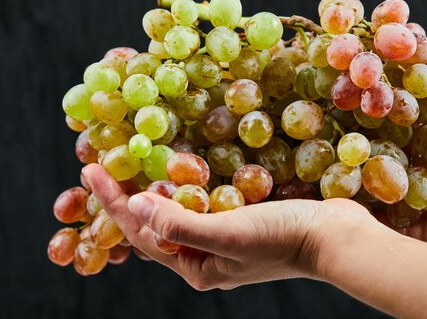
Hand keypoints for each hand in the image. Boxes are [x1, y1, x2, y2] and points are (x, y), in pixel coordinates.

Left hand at [82, 163, 383, 289]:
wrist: (335, 237)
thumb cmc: (281, 238)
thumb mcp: (226, 234)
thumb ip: (179, 223)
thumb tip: (135, 205)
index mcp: (194, 265)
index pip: (141, 232)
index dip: (113, 201)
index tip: (91, 168)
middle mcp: (203, 255)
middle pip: (153, 223)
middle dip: (126, 193)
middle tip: (102, 162)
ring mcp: (222, 237)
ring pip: (176, 210)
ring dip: (153, 186)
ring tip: (133, 161)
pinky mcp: (239, 219)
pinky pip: (200, 200)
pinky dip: (184, 183)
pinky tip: (180, 166)